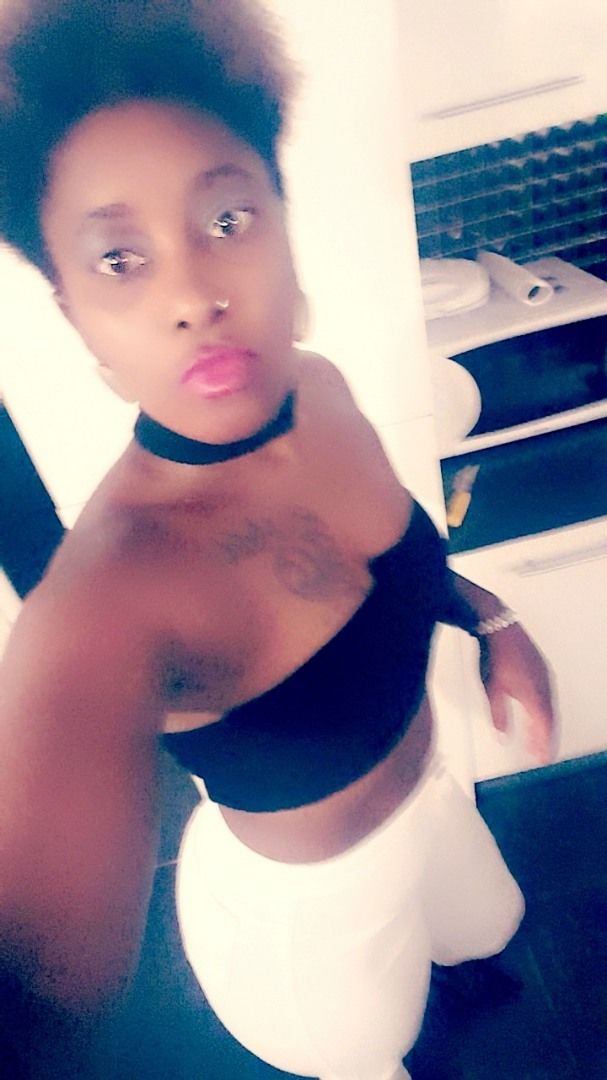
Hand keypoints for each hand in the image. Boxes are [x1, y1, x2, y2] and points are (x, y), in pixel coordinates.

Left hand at [478, 623, 557, 763]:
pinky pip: (547, 696)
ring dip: (545, 726)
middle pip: (550, 720)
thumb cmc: (496, 654)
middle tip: (540, 755)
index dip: (543, 746)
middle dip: (545, 739)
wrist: (499, 627)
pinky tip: (536, 715)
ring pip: (549, 708)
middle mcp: (544, 686)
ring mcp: (545, 676)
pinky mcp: (542, 669)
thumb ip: (498, 715)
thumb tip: (502, 734)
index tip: (541, 759)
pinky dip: (544, 710)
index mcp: (534, 695)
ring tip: (537, 739)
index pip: (543, 728)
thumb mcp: (492, 690)